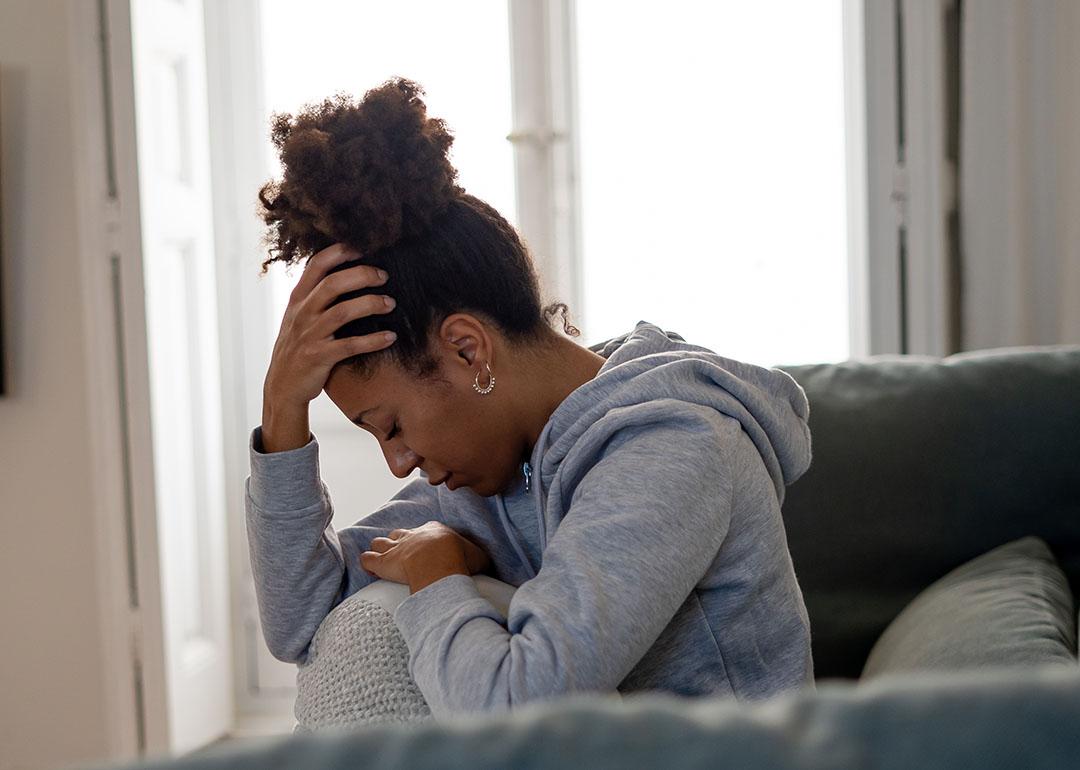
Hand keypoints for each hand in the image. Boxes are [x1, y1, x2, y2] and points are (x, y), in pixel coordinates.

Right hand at [261, 243, 395, 450]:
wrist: (282, 385)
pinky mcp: (319, 357)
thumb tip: (346, 270)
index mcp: (298, 298)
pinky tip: (390, 337)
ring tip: (391, 303)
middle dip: (361, 275)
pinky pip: (349, 345)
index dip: (340, 251)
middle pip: (332, 284)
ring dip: (370, 304)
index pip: (316, 265)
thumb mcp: (299, 315)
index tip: (364, 246)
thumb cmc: (298, 346)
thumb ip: (316, 294)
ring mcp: (309, 335)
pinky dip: (373, 340)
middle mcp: (302, 313)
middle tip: (384, 275)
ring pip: (342, 312)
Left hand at [361, 521, 491, 592]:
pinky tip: (369, 568)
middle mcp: (412, 536)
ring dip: (379, 550)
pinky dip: (367, 563)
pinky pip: (368, 559)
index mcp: (433, 530)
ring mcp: (396, 548)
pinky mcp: (384, 563)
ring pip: (380, 543)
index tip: (425, 548)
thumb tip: (481, 563)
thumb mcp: (476, 556)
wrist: (440, 563)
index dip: (422, 540)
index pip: (423, 531)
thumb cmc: (460, 558)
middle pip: (398, 534)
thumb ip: (476, 557)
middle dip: (398, 542)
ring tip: (380, 558)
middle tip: (401, 553)